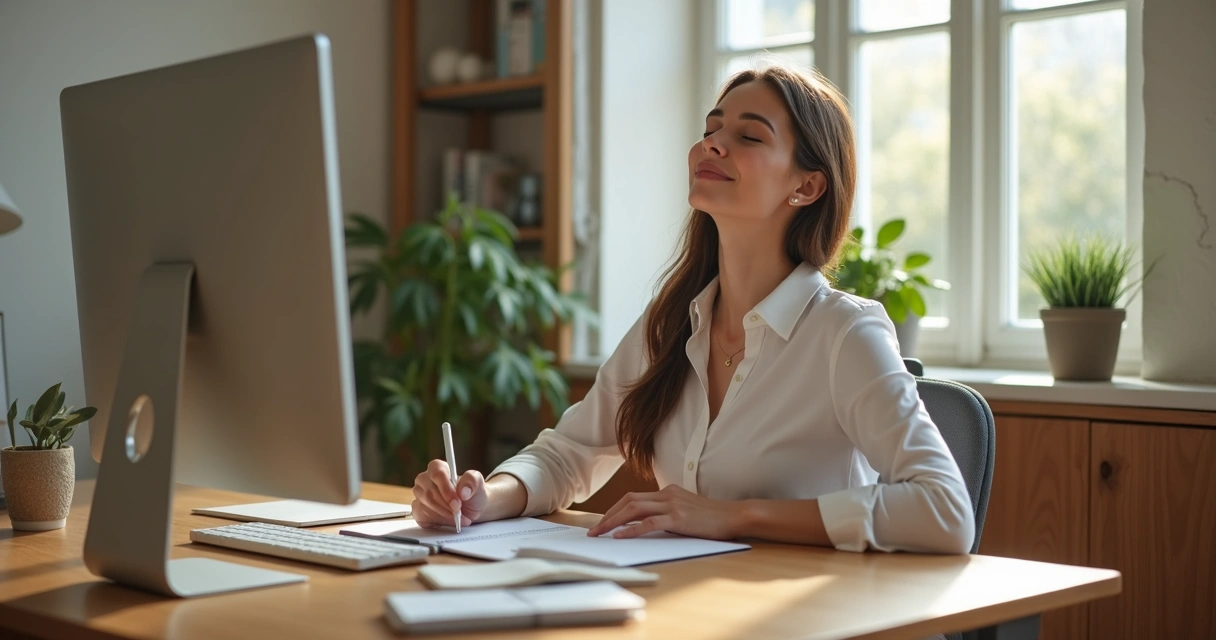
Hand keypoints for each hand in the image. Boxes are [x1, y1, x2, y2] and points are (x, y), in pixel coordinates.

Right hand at [410, 459, 486, 528]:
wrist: (472, 508)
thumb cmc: (472, 493)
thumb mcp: (478, 483)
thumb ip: (472, 481)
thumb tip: (462, 491)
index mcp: (437, 468)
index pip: (436, 473)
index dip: (446, 489)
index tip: (457, 502)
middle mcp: (425, 480)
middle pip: (430, 493)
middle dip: (446, 505)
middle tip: (459, 512)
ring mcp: (420, 495)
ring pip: (426, 506)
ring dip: (444, 514)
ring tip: (458, 517)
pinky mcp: (418, 510)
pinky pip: (422, 517)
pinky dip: (439, 521)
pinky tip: (449, 521)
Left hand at [586, 484, 743, 539]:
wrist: (734, 516)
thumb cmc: (712, 518)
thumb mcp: (685, 510)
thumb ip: (667, 513)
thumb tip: (645, 524)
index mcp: (667, 491)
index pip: (633, 497)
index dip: (614, 509)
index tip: (602, 522)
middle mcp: (666, 494)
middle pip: (628, 500)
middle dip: (607, 515)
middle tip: (593, 530)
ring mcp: (672, 505)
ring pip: (633, 509)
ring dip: (612, 522)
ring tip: (600, 533)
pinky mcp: (678, 518)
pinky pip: (648, 523)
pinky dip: (631, 529)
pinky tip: (620, 536)